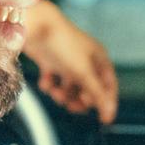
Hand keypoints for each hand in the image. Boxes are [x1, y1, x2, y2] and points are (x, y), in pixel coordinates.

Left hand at [22, 0, 118, 123]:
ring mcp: (67, 60)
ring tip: (56, 93)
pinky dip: (50, 85)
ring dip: (63, 95)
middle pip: (88, 89)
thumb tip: (109, 114)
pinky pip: (54, 80)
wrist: (36, 25)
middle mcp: (85, 60)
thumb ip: (97, 94)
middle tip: (72, 106)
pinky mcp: (51, 60)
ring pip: (70, 87)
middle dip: (80, 99)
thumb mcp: (84, 72)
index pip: (108, 85)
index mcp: (99, 58)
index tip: (103, 119)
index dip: (106, 102)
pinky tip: (45, 83)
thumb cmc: (63, 43)